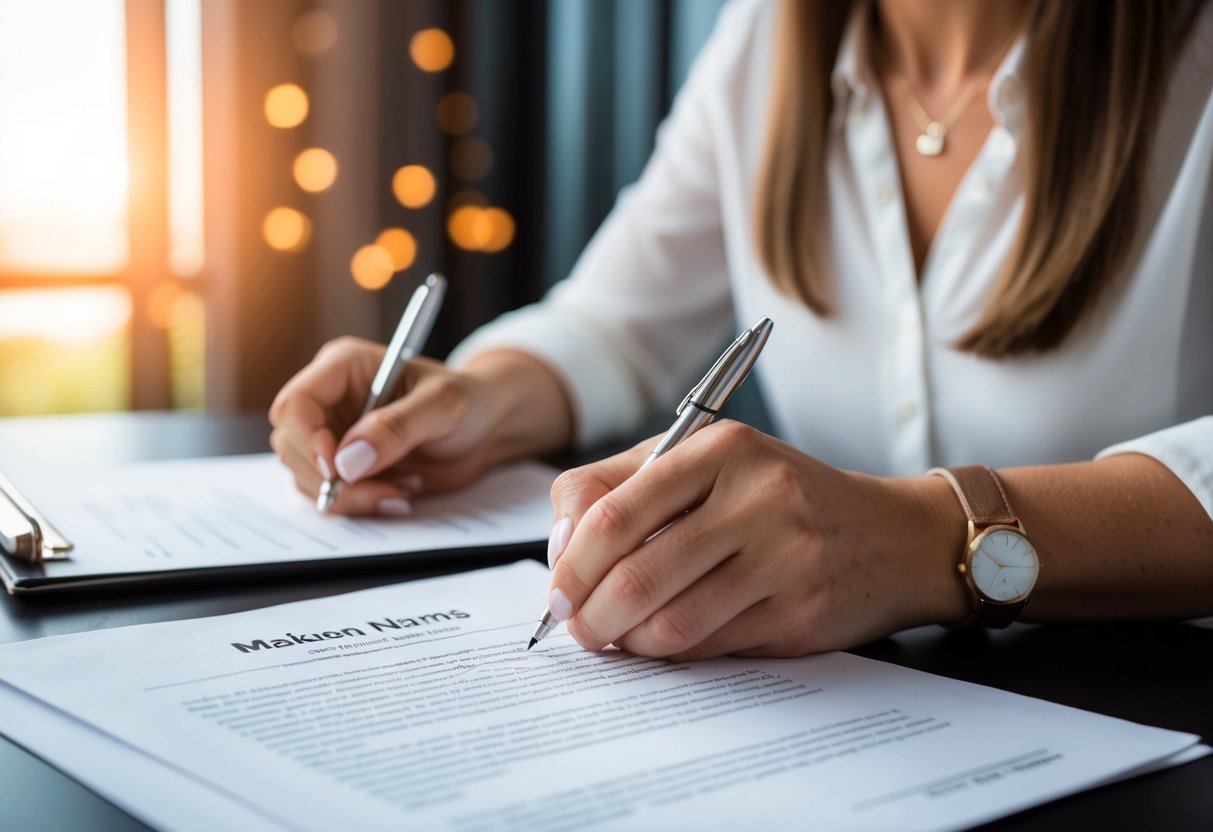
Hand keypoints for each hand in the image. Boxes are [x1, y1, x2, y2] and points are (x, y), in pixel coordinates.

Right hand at [269, 337, 501, 515]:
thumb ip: (398, 427)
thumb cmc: (468, 401)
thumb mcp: (443, 405)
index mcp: (343, 367)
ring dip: (351, 496)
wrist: (485, 430)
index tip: (338, 470)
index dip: (308, 440)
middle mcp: (330, 400)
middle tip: (387, 491)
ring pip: (306, 476)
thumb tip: (347, 460)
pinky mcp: (344, 467)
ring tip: (403, 488)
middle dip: (331, 479)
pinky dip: (360, 504)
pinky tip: (399, 494)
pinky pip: (329, 495)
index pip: (296, 404)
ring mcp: (333, 435)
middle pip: (292, 445)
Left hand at [545, 421, 963, 659]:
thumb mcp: (705, 464)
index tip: (557, 590)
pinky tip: (665, 642)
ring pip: (671, 621)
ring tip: (618, 637)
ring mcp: (785, 556)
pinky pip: (710, 645)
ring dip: (628, 641)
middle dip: (589, 613)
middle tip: (577, 627)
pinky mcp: (801, 611)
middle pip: (636, 573)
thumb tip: (558, 550)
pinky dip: (673, 653)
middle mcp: (756, 496)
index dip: (569, 562)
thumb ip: (620, 488)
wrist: (893, 536)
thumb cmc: (779, 498)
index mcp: (720, 448)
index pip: (614, 511)